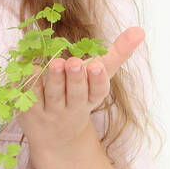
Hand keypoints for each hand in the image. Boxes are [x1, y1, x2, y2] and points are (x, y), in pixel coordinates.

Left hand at [15, 27, 145, 155]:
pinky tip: (31, 68)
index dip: (97, 80)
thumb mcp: (99, 77)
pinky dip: (30, 84)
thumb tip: (139, 30)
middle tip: (75, 62)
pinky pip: (30, 98)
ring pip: (54, 96)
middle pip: (76, 94)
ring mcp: (51, 113)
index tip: (97, 66)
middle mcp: (73, 108)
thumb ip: (118, 53)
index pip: (98, 92)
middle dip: (76, 78)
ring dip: (55, 79)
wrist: (56, 138)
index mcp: (92, 99)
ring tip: (56, 63)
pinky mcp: (30, 113)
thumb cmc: (80, 96)